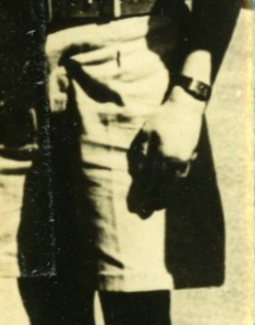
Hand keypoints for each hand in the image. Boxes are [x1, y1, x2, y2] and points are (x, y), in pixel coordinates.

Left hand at [127, 92, 204, 213]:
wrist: (186, 109)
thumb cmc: (161, 120)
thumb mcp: (145, 134)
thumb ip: (139, 155)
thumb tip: (136, 174)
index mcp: (163, 157)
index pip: (149, 182)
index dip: (141, 195)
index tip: (134, 207)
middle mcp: (176, 163)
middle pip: (162, 189)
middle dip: (152, 202)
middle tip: (142, 215)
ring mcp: (185, 162)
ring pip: (174, 187)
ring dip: (163, 198)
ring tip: (154, 208)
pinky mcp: (190, 160)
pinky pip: (181, 180)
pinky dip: (173, 189)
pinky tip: (167, 194)